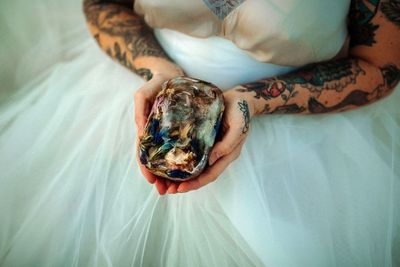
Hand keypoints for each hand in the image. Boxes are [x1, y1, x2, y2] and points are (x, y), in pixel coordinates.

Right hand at [134, 65, 183, 192]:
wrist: (171, 74)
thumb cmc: (156, 82)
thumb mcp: (143, 94)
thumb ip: (140, 110)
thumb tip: (141, 132)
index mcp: (146, 129)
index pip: (143, 152)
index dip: (145, 167)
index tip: (150, 180)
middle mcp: (156, 135)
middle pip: (155, 160)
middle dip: (157, 177)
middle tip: (163, 191)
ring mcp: (167, 134)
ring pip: (167, 158)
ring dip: (168, 175)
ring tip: (175, 188)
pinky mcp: (180, 130)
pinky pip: (179, 149)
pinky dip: (179, 162)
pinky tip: (186, 172)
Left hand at [166, 89, 255, 193]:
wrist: (240, 99)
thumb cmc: (241, 112)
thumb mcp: (239, 127)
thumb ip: (227, 144)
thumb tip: (212, 159)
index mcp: (227, 155)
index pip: (211, 175)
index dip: (196, 183)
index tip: (180, 188)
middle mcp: (217, 155)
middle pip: (200, 175)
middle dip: (184, 184)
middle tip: (167, 189)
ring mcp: (210, 147)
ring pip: (194, 166)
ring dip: (180, 174)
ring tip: (163, 179)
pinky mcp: (203, 139)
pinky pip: (191, 152)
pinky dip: (181, 158)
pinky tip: (168, 159)